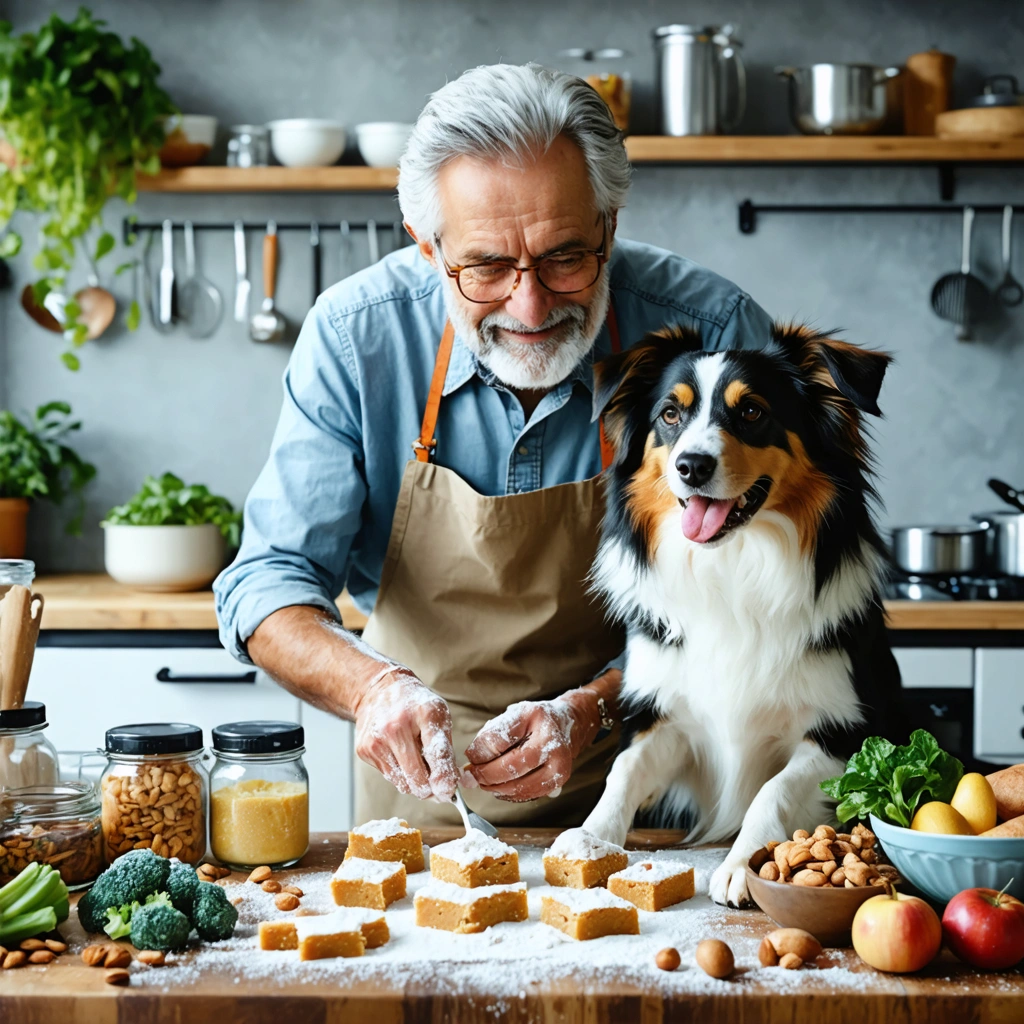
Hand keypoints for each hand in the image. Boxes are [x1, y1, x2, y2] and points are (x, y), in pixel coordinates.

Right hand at [353, 668, 457, 802]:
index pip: (437, 753)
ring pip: (403, 784)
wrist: (378, 690)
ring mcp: (377, 740)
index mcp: (424, 714)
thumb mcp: (438, 716)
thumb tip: (449, 786)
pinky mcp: (364, 750)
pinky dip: (400, 774)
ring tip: (417, 763)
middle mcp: (397, 727)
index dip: (444, 778)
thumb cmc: (414, 705)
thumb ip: (446, 751)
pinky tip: (400, 755)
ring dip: (415, 782)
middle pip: (418, 778)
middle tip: (438, 787)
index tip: (448, 791)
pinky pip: (389, 778)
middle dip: (431, 789)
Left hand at [462, 690, 598, 801]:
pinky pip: (528, 795)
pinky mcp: (559, 782)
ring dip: (496, 788)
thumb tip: (469, 769)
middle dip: (486, 775)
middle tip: (473, 775)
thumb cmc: (534, 721)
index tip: (471, 757)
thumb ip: (488, 739)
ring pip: (519, 786)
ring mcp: (558, 764)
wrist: (568, 724)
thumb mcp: (511, 716)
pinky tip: (501, 786)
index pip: (498, 740)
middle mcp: (551, 742)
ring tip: (485, 781)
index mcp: (535, 717)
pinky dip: (509, 794)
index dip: (479, 753)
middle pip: (511, 767)